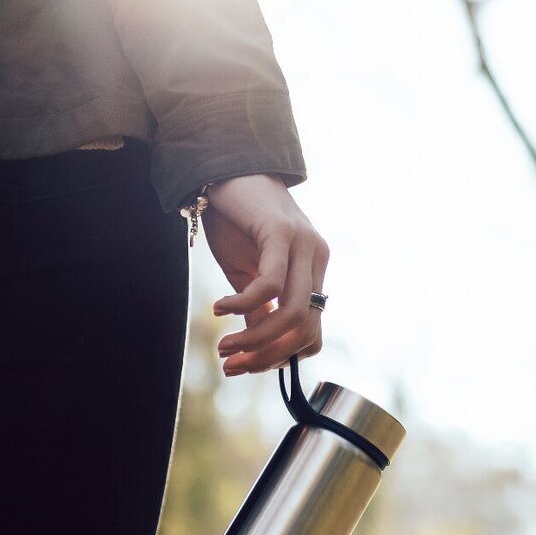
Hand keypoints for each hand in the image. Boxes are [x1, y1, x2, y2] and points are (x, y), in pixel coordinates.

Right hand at [199, 174, 327, 375]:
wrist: (225, 169)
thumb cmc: (235, 220)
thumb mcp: (246, 272)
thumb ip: (258, 307)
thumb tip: (258, 345)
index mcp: (313, 270)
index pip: (312, 332)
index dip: (281, 356)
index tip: (247, 364)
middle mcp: (316, 258)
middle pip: (305, 329)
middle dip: (266, 356)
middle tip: (230, 365)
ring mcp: (303, 244)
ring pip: (293, 312)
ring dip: (255, 338)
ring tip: (223, 346)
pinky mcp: (282, 232)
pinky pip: (270, 283)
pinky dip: (243, 305)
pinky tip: (219, 309)